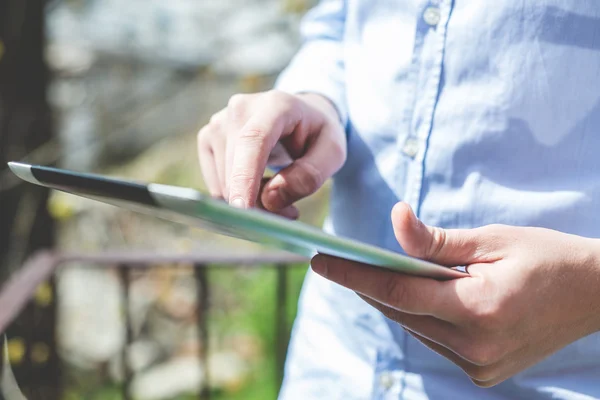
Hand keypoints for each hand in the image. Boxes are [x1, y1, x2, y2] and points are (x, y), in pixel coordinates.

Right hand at [197, 90, 345, 217]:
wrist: (299, 117)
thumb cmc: (317, 135)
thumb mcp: (332, 154)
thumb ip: (309, 176)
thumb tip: (269, 199)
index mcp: (276, 105)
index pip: (254, 141)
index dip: (246, 176)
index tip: (242, 210)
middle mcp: (240, 108)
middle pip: (237, 169)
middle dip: (260, 204)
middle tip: (290, 213)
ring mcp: (218, 122)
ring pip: (225, 183)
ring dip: (251, 203)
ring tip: (280, 195)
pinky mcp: (207, 138)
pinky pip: (216, 185)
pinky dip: (237, 197)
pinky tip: (258, 188)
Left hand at [311, 202, 599, 386]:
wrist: (595, 294)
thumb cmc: (546, 256)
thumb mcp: (491, 238)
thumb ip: (435, 239)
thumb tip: (394, 219)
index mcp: (479, 308)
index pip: (397, 292)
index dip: (353, 275)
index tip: (319, 262)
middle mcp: (475, 346)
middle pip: (400, 311)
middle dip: (367, 284)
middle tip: (338, 261)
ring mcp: (479, 366)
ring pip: (414, 328)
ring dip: (394, 301)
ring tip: (375, 273)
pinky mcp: (482, 373)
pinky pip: (433, 340)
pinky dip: (420, 317)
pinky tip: (418, 296)